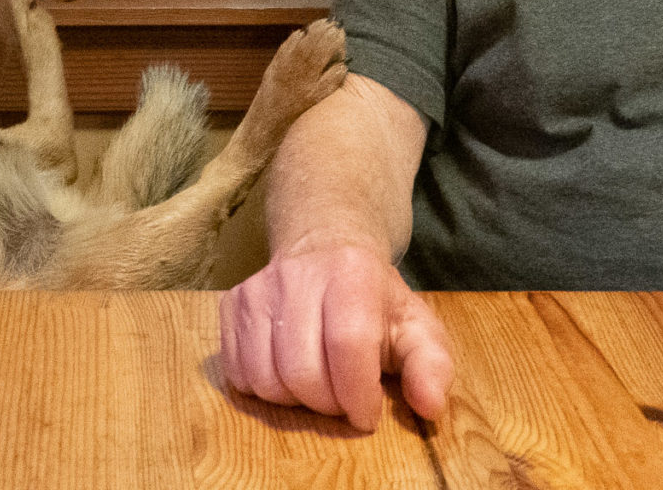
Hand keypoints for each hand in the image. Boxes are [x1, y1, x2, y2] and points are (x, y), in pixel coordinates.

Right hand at [219, 242, 452, 431]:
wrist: (325, 248)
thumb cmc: (375, 300)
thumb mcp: (416, 327)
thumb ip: (431, 366)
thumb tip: (430, 406)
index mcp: (352, 272)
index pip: (348, 343)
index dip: (358, 393)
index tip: (368, 414)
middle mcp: (297, 274)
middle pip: (301, 369)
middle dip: (327, 404)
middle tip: (343, 401)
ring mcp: (257, 289)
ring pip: (265, 377)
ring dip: (295, 401)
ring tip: (318, 387)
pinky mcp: (231, 305)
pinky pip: (237, 373)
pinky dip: (265, 391)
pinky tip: (288, 376)